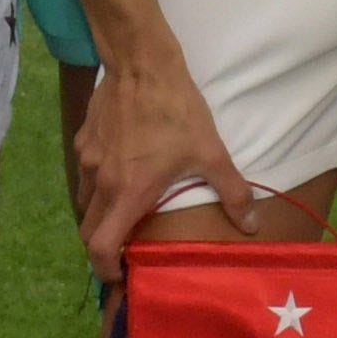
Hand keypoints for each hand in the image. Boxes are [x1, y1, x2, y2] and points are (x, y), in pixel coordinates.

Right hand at [68, 49, 259, 276]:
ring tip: (126, 209)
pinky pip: (86, 173)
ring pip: (85, 202)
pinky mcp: (84, 140)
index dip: (106, 269)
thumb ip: (232, 191)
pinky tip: (121, 169)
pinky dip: (98, 183)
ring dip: (101, 215)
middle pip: (89, 231)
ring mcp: (88, 160)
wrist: (141, 63)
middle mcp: (100, 182)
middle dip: (104, 246)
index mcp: (128, 193)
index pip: (100, 248)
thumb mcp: (211, 151)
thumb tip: (252, 225)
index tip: (122, 274)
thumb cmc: (176, 111)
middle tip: (127, 248)